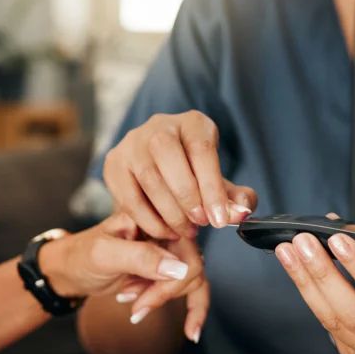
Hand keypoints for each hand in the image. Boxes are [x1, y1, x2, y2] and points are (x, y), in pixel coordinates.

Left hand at [40, 213, 207, 341]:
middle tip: (135, 304)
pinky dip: (193, 309)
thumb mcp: (105, 255)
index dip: (172, 276)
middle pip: (191, 264)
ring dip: (163, 298)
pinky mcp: (169, 268)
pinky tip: (190, 331)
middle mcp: (166, 228)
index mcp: (153, 215)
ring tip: (131, 302)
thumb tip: (180, 268)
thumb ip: (141, 258)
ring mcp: (169, 248)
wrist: (70, 270)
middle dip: (164, 291)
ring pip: (191, 279)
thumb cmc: (81, 257)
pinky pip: (194, 288)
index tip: (145, 298)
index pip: (184, 245)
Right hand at [103, 110, 258, 239]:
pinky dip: (148, 220)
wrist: (161, 172)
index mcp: (192, 123)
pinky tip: (165, 231)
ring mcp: (132, 142)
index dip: (212, 187)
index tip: (219, 219)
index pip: (201, 148)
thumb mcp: (219, 184)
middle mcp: (159, 125)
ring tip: (185, 231)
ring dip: (169, 211)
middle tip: (200, 224)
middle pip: (167, 153)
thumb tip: (240, 213)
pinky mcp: (114, 163)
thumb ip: (234, 199)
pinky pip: (128, 196)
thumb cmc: (196, 177)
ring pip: (148, 176)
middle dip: (187, 196)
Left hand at [275, 214, 354, 353]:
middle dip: (323, 275)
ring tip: (289, 255)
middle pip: (354, 312)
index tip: (337, 240)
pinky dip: (313, 298)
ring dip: (307, 284)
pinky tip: (300, 276)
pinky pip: (330, 328)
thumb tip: (338, 225)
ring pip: (334, 322)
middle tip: (302, 244)